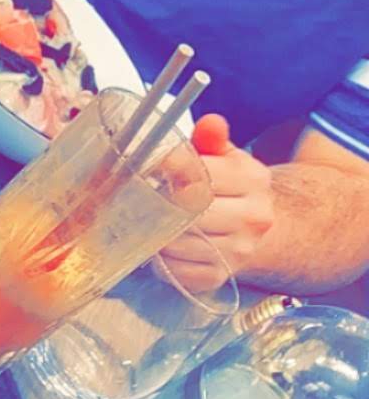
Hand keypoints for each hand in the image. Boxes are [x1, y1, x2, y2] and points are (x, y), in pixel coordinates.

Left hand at [160, 114, 273, 289]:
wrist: (261, 227)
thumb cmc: (230, 186)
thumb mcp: (225, 157)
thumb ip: (211, 139)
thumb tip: (210, 122)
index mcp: (253, 180)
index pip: (202, 175)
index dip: (168, 169)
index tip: (147, 165)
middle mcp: (252, 218)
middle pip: (189, 212)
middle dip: (159, 202)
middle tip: (137, 194)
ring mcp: (238, 251)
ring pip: (178, 244)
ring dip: (155, 232)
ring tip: (145, 218)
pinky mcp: (219, 276)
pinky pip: (177, 271)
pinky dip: (160, 259)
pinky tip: (159, 244)